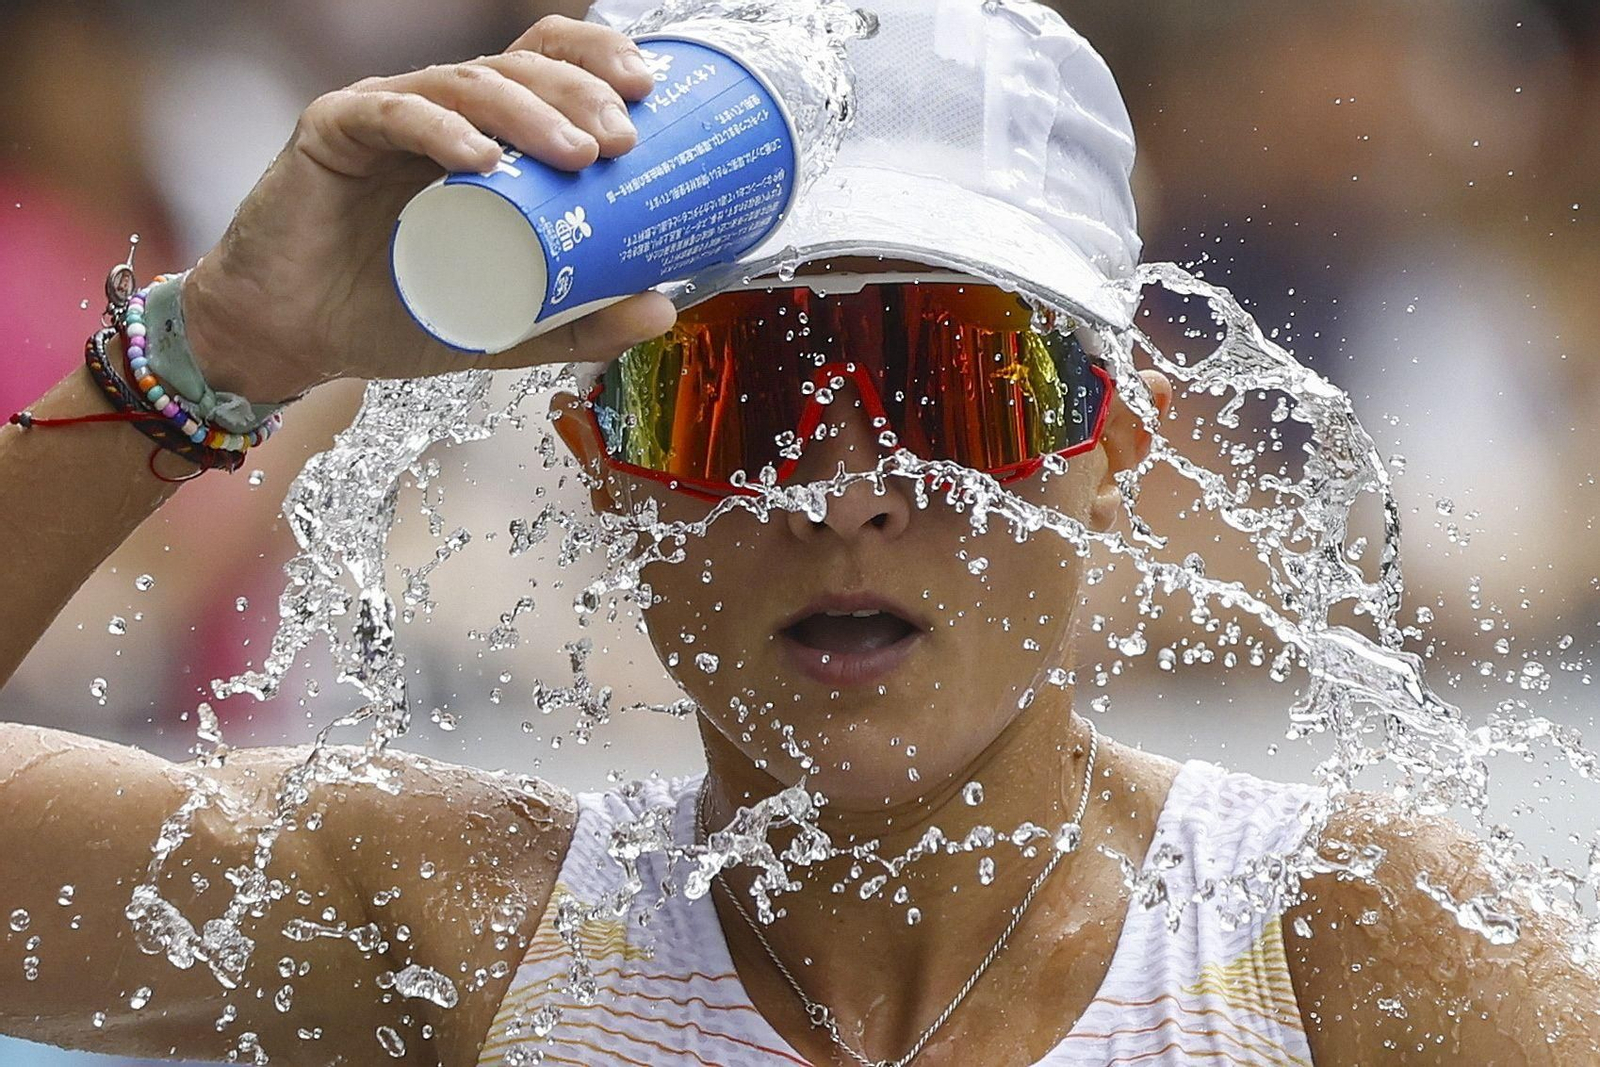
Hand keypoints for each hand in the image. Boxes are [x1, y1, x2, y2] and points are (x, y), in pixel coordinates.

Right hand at [180, 15, 676, 401]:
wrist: (297, 341)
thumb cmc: (396, 316)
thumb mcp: (509, 326)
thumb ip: (580, 320)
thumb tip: (664, 310)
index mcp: (484, 135)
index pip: (546, 68)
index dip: (597, 64)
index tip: (649, 94)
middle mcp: (440, 111)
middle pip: (518, 67)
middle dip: (580, 93)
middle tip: (623, 137)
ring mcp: (385, 114)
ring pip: (466, 85)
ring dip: (528, 112)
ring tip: (576, 153)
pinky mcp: (332, 132)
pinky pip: (391, 113)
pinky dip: (440, 130)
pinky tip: (480, 156)